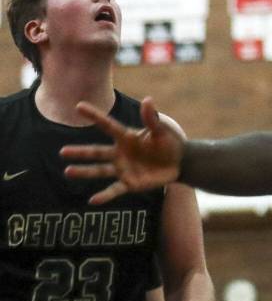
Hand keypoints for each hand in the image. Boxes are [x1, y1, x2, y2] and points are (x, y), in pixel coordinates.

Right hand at [60, 96, 184, 204]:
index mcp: (127, 137)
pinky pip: (115, 190)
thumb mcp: (161, 130)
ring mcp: (123, 169)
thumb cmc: (169, 143)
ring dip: (85, 172)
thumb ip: (151, 119)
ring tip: (68, 171)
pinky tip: (92, 200)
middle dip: (80, 152)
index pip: (108, 125)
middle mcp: (120, 153)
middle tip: (62, 151)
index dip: (94, 115)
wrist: (179, 163)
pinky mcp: (129, 183)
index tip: (78, 106)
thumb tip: (148, 99)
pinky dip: (104, 196)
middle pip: (97, 152)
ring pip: (100, 170)